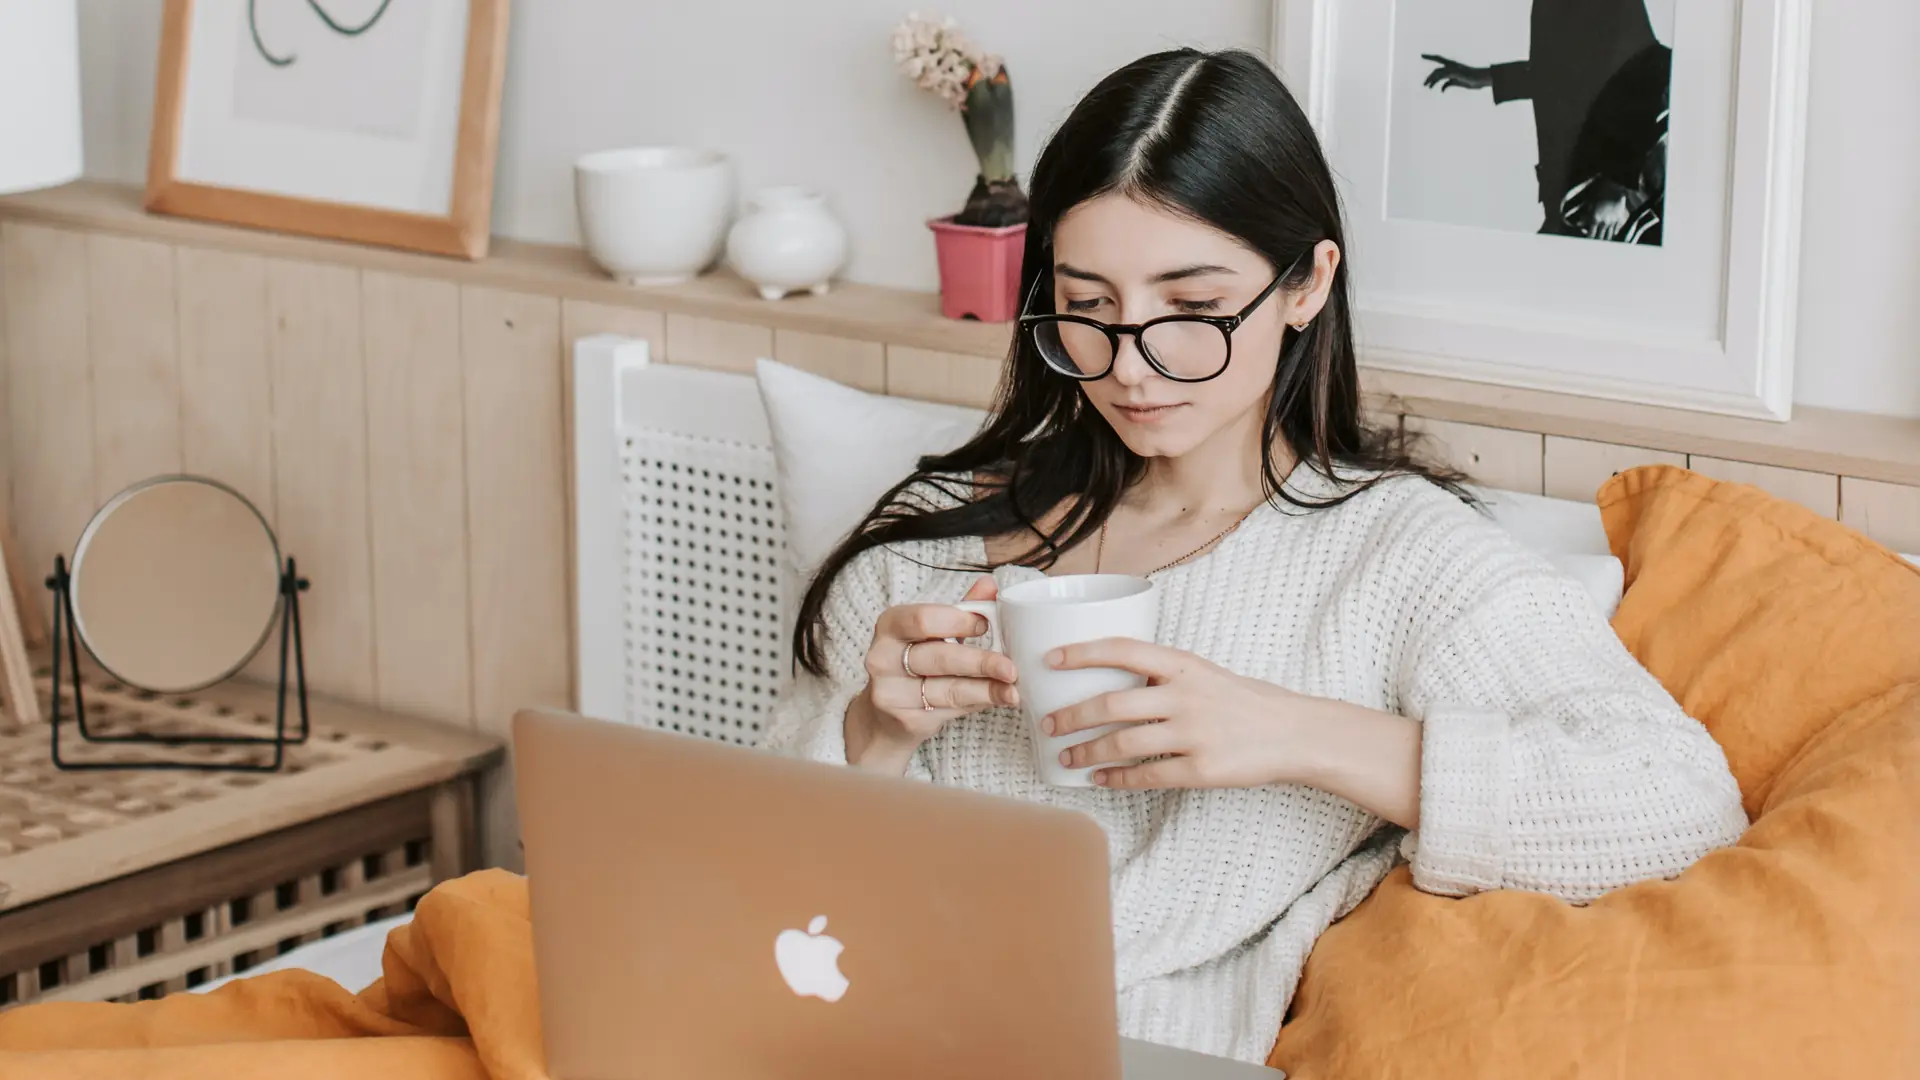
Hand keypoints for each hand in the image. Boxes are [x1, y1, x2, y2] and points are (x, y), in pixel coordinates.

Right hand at [847, 575, 1017, 770]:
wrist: (883, 715)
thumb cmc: (913, 663)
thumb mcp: (931, 633)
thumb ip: (961, 610)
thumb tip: (990, 585)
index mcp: (890, 625)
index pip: (923, 620)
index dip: (958, 622)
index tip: (986, 625)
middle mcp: (883, 658)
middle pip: (939, 658)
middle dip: (980, 662)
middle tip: (1011, 666)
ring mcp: (891, 693)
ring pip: (948, 689)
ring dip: (987, 689)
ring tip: (1013, 689)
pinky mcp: (905, 721)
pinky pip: (951, 710)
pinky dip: (979, 703)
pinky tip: (999, 699)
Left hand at [1040, 638, 1307, 789]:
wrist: (1295, 733)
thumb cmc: (1246, 702)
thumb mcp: (1206, 674)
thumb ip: (1164, 677)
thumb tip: (1111, 683)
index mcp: (1184, 666)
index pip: (1123, 650)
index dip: (1081, 652)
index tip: (1049, 660)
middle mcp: (1185, 697)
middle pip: (1111, 704)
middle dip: (1071, 716)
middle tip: (1047, 723)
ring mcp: (1194, 734)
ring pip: (1122, 744)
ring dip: (1086, 751)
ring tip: (1065, 756)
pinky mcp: (1202, 770)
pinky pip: (1147, 776)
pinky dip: (1117, 779)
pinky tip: (1099, 779)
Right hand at [1421, 54, 1492, 91]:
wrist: (1482, 79)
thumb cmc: (1473, 75)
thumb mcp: (1460, 74)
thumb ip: (1450, 72)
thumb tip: (1443, 73)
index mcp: (1451, 64)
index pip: (1437, 59)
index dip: (1429, 57)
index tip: (1421, 55)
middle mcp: (1451, 68)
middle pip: (1437, 71)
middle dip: (1430, 77)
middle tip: (1424, 84)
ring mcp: (1453, 74)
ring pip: (1440, 77)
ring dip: (1434, 82)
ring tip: (1429, 88)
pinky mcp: (1457, 80)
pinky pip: (1447, 83)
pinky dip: (1443, 87)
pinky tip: (1442, 91)